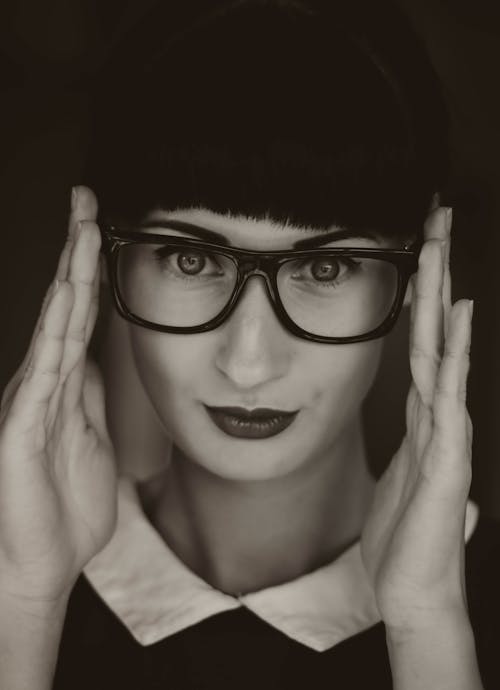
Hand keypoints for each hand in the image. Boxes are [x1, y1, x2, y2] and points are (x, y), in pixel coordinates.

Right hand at [0, 186, 116, 608]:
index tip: (99, 226)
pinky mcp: (22, 426)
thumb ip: (95, 397)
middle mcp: (45, 382)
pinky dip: (54, 331)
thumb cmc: (65, 505)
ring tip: (80, 230)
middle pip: (63, 305)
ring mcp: (31, 400)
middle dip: (76, 252)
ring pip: (54, 324)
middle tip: (86, 202)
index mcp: (64, 384)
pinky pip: (43, 370)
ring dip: (68, 276)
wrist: (41, 563)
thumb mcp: (94, 436)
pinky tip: (63, 299)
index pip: (78, 315)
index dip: (88, 270)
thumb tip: (101, 359)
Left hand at [361, 206, 472, 632]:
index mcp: (420, 416)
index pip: (420, 343)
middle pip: (434, 333)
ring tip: (440, 249)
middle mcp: (437, 415)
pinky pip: (448, 393)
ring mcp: (445, 432)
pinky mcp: (447, 456)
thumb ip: (413, 449)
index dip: (420, 298)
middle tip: (434, 224)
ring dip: (441, 299)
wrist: (413, 589)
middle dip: (433, 278)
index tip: (416, 252)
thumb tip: (427, 433)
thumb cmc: (403, 535)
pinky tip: (460, 318)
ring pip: (442, 350)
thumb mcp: (399, 477)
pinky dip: (454, 354)